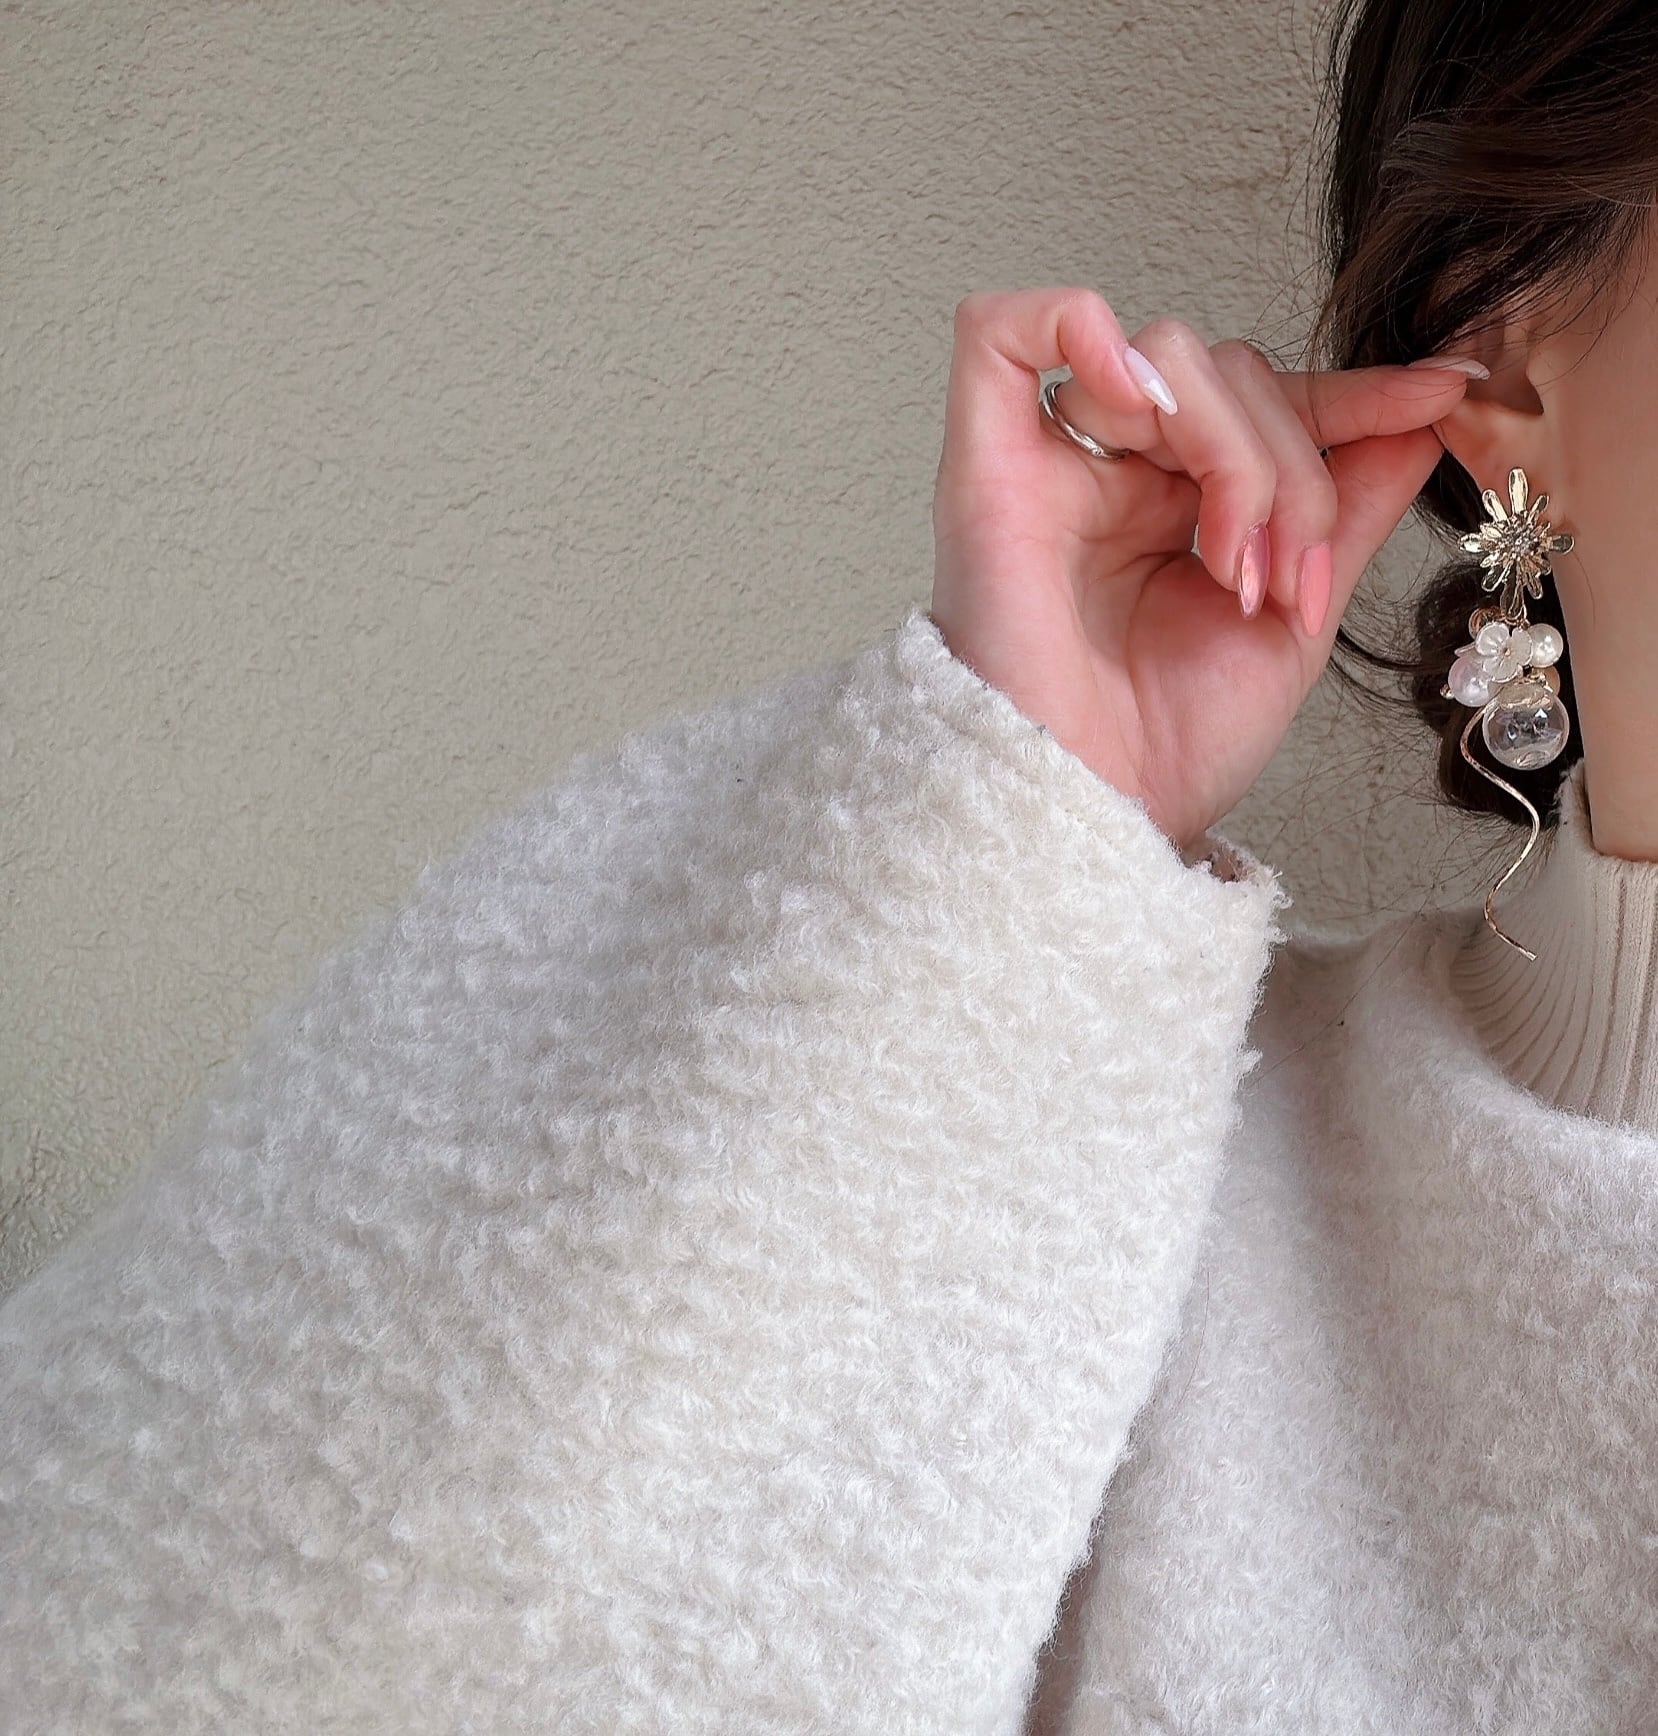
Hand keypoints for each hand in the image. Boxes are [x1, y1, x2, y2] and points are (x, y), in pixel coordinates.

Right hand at [929, 287, 1473, 854]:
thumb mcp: (1294, 621)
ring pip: (1162, 354)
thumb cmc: (1168, 749)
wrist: (1098, 818)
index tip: (1442, 392)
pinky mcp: (984, 469)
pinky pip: (997, 333)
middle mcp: (1109, 477)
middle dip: (1290, 465)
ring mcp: (1047, 468)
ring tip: (1230, 563)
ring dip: (1231, 448)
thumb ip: (1349, 510)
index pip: (1268, 399)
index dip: (1353, 389)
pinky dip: (1071, 324)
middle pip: (1225, 369)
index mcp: (1174, 508)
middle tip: (1286, 574)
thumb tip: (1423, 415)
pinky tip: (1140, 398)